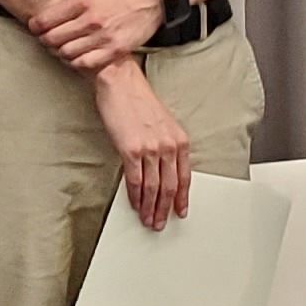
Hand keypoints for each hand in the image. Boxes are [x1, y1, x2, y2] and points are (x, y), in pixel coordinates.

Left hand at [29, 0, 166, 72]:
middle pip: (53, 39)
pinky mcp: (114, 50)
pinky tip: (77, 54)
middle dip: (45, 39)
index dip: (36, 25)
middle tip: (47, 37)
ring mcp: (103, 37)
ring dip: (60, 51)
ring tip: (62, 45)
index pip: (46, 20)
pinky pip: (85, 63)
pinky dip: (76, 61)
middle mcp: (91, 20)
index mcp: (82, 0)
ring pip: (66, 53)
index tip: (36, 26)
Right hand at [92, 61, 191, 229]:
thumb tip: (162, 171)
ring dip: (150, 208)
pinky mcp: (131, 150)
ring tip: (147, 220)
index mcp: (180, 140)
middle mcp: (169, 145)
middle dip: (165, 209)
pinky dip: (135, 197)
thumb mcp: (163, 124)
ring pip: (153, 188)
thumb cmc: (137, 100)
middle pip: (170, 187)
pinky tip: (135, 205)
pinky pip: (135, 181)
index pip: (184, 177)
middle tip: (160, 223)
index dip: (182, 198)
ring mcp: (151, 149)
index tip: (180, 211)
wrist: (120, 82)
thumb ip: (166, 146)